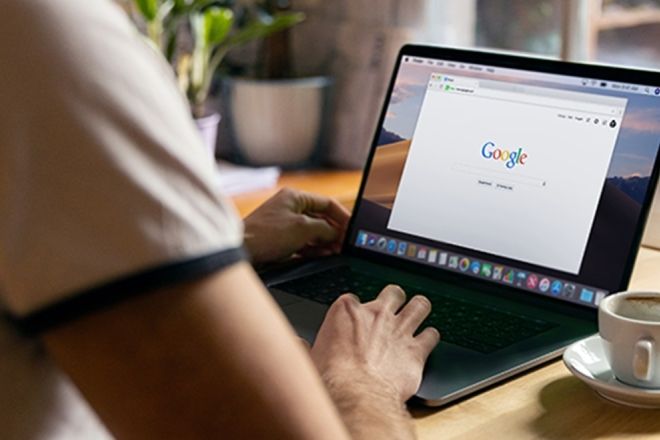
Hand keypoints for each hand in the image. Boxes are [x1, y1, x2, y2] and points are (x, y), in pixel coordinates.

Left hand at [243, 188, 349, 264]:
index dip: (342, 216)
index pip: (327, 203)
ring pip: (313, 232)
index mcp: (295, 197)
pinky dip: (314, 249)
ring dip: (325, 242)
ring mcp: (285, 224)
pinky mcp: (280, 239)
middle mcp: (290, 207)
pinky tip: (323, 255)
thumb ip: (325, 229)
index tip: (352, 229)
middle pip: (321, 218)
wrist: (241, 251)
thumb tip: (337, 233)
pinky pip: (303, 242)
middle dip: (334, 232)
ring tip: (337, 252)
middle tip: (346, 244)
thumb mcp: (303, 228)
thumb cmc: (267, 234)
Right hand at [310, 285, 439, 403]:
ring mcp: (399, 329)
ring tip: (419, 310)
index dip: (356, 309)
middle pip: (393, 293)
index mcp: (347, 311)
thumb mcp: (310, 358)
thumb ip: (305, 346)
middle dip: (395, 298)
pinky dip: (431, 337)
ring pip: (419, 305)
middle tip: (393, 306)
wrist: (357, 396)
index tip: (355, 319)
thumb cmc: (332, 379)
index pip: (354, 298)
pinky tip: (428, 340)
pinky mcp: (417, 350)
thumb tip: (297, 344)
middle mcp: (376, 314)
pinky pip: (432, 335)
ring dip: (420, 308)